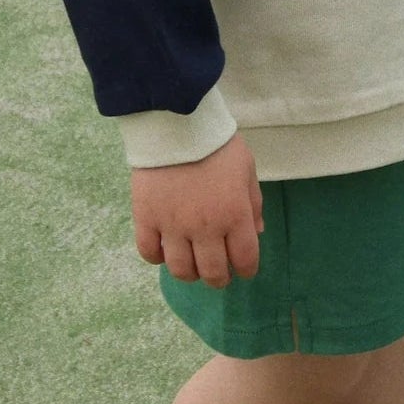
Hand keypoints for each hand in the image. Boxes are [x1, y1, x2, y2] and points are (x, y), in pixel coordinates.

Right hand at [130, 132, 263, 288]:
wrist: (176, 125)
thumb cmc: (217, 144)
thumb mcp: (247, 169)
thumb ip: (253, 204)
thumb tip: (257, 233)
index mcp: (234, 215)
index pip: (245, 260)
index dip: (246, 270)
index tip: (243, 269)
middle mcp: (205, 227)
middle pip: (212, 272)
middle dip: (218, 279)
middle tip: (218, 274)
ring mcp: (173, 226)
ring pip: (181, 270)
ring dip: (190, 274)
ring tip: (192, 265)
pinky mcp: (146, 218)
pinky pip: (149, 253)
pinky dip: (158, 257)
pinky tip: (164, 249)